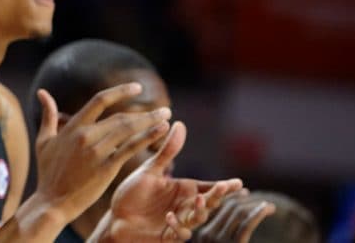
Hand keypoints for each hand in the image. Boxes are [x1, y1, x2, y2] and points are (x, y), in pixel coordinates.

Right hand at [29, 84, 171, 225]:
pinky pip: (130, 149)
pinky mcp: (106, 168)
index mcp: (73, 127)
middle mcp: (86, 135)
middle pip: (120, 117)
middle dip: (145, 112)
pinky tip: (161, 132)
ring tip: (166, 117)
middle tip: (164, 110)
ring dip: (150, 121)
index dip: (120, 91)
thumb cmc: (47, 172)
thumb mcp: (44, 140)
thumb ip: (47, 115)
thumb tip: (42, 92)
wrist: (52, 202)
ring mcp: (96, 152)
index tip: (137, 87)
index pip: (100, 100)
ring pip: (128, 130)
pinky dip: (147, 138)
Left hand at [101, 122, 243, 241]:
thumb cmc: (133, 193)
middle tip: (223, 187)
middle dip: (218, 196)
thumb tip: (179, 123)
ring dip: (200, 210)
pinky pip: (178, 233)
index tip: (239, 183)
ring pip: (198, 219)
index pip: (209, 187)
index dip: (225, 186)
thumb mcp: (150, 170)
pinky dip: (177, 225)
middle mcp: (185, 206)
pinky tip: (169, 216)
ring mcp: (178, 222)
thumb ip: (167, 151)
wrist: (116, 217)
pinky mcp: (167, 236)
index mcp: (184, 190)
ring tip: (198, 199)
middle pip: (208, 203)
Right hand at [192, 190, 275, 241]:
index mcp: (200, 237)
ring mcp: (218, 240)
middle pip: (226, 209)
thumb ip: (217, 238)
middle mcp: (206, 236)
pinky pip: (247, 223)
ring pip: (237, 213)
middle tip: (253, 195)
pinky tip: (267, 209)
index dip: (228, 199)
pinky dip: (258, 213)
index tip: (241, 194)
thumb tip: (232, 223)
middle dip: (240, 199)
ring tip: (267, 205)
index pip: (214, 211)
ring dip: (254, 205)